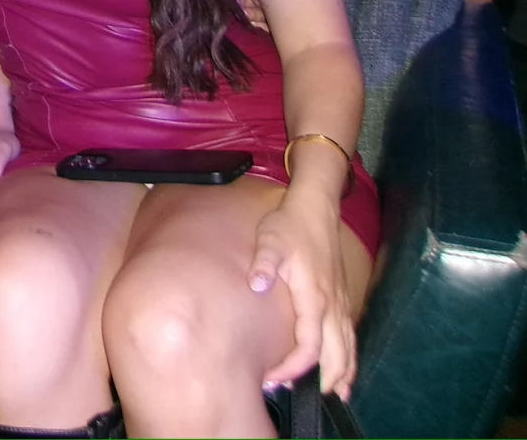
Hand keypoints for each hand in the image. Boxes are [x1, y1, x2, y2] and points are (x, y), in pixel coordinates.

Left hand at [249, 192, 355, 398]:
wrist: (315, 209)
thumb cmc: (289, 226)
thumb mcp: (270, 240)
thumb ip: (264, 263)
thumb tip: (257, 285)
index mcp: (315, 297)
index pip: (310, 347)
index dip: (293, 368)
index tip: (273, 377)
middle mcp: (333, 308)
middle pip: (337, 358)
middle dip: (323, 383)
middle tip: (302, 398)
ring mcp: (342, 305)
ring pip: (349, 351)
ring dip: (342, 376)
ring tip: (331, 398)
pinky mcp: (343, 300)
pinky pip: (350, 339)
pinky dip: (349, 360)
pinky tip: (344, 373)